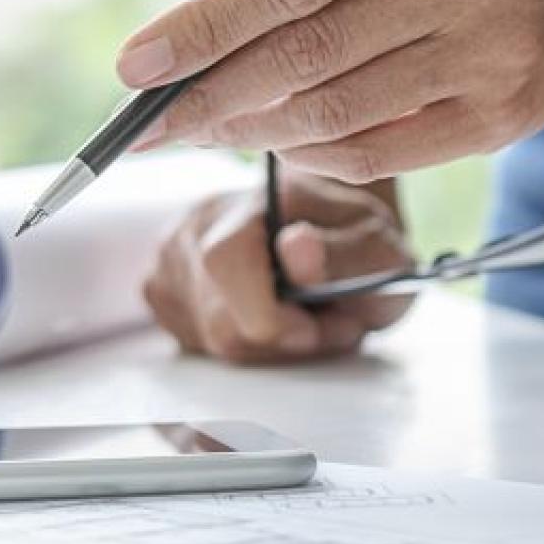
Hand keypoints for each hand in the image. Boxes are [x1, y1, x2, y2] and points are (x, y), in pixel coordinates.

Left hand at [120, 0, 543, 182]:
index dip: (208, 25)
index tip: (136, 62)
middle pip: (311, 52)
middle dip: (212, 91)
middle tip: (150, 115)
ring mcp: (498, 55)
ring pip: (341, 112)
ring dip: (252, 128)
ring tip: (202, 125)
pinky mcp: (507, 118)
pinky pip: (384, 153)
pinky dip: (314, 152)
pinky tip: (278, 137)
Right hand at [141, 173, 414, 362]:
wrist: (332, 233)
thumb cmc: (359, 246)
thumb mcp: (382, 254)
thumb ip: (344, 254)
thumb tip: (296, 245)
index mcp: (260, 197)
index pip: (226, 262)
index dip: (272, 318)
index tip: (315, 327)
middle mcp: (202, 217)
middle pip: (216, 319)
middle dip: (278, 341)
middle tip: (324, 327)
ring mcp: (173, 251)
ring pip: (206, 337)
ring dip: (265, 346)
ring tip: (305, 321)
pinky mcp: (161, 285)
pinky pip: (194, 340)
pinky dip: (239, 343)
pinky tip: (270, 320)